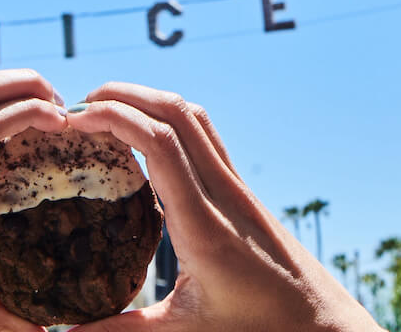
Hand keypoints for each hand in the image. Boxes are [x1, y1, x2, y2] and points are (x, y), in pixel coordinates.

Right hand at [68, 83, 380, 331]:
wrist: (326, 329)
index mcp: (204, 225)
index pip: (159, 142)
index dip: (114, 117)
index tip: (74, 119)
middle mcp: (223, 193)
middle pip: (175, 111)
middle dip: (124, 93)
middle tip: (80, 104)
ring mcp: (236, 186)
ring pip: (193, 115)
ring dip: (148, 97)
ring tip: (107, 107)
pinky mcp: (242, 190)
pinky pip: (204, 134)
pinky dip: (169, 117)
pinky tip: (147, 134)